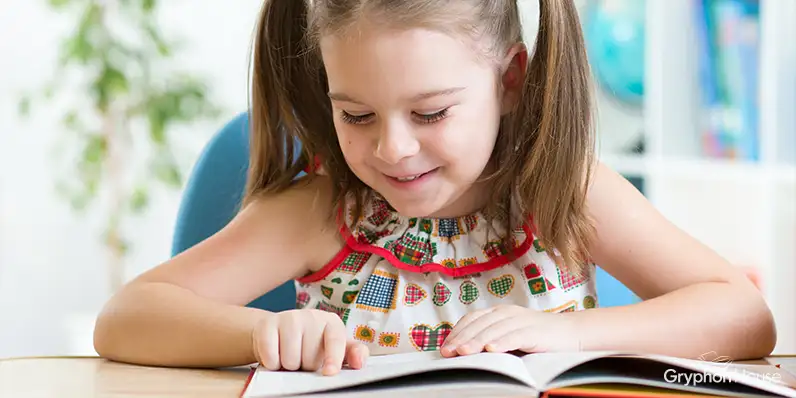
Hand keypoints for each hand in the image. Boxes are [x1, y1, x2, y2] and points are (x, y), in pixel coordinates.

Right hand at [252, 309, 368, 374]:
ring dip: (288, 365)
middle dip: (305, 365)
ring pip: (290, 360)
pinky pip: (270, 356)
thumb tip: (359, 362)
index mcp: (332, 322)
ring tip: (290, 356)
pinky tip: (275, 353)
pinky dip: (271, 362)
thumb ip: (351, 354)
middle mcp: (312, 316)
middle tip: (303, 358)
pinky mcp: (267, 325)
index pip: (336, 341)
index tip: (329, 372)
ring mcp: (289, 317)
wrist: (278, 331)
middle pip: (310, 358)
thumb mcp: (334, 347)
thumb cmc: (311, 343)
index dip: (333, 358)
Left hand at [440, 305, 580, 356]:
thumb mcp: (509, 337)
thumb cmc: (538, 339)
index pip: (472, 319)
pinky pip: (515, 335)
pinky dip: (502, 342)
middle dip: (461, 338)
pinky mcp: (535, 331)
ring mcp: (521, 320)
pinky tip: (492, 350)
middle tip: (448, 352)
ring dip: (476, 341)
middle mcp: (507, 313)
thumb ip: (490, 340)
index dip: (457, 332)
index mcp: (498, 312)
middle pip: (479, 324)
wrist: (572, 333)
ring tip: (463, 352)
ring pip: (494, 329)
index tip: (445, 347)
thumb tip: (463, 354)